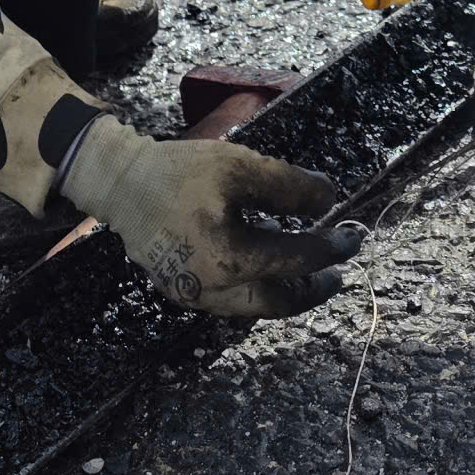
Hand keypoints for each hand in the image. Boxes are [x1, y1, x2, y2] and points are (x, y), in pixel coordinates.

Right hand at [59, 116, 363, 317]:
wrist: (120, 183)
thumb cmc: (180, 172)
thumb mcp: (240, 167)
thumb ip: (289, 187)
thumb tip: (330, 202)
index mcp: (229, 260)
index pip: (296, 261)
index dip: (331, 248)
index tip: (354, 237)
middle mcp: (212, 291)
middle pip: (277, 304)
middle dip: (312, 289)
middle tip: (336, 273)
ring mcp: (193, 296)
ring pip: (253, 306)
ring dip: (284, 290)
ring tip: (307, 270)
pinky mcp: (181, 290)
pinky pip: (230, 299)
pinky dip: (256, 286)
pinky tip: (265, 262)